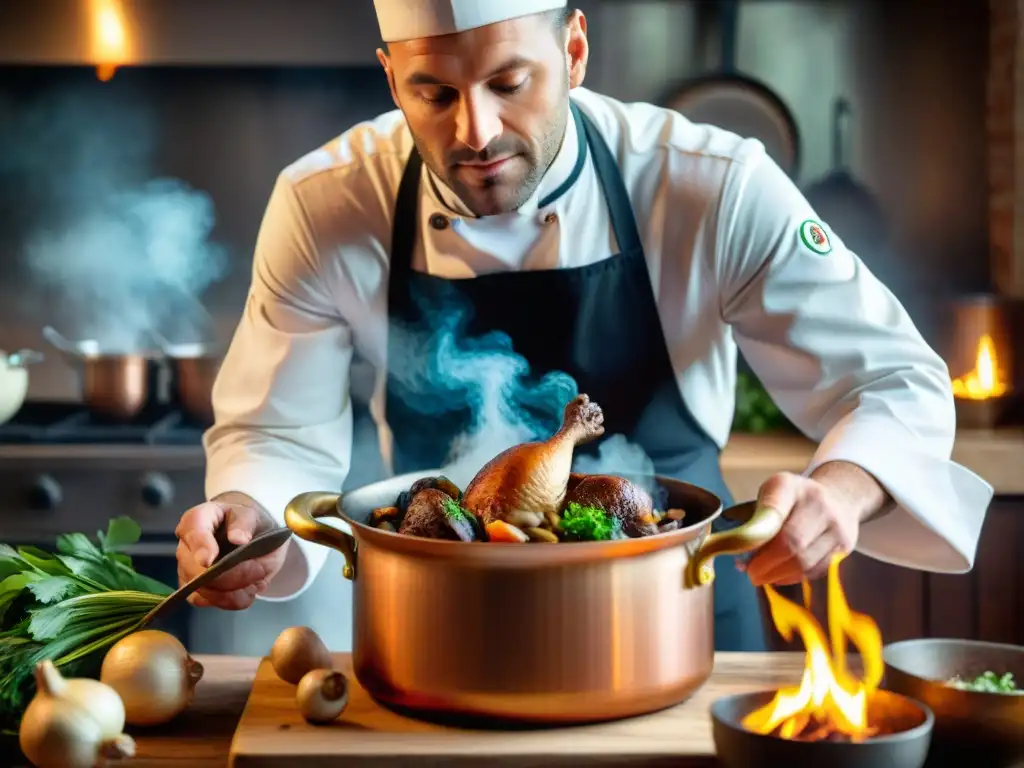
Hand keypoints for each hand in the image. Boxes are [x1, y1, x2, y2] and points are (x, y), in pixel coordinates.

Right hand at [175, 497, 287, 609]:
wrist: (250, 536)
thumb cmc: (246, 522)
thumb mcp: (252, 515)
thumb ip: (245, 523)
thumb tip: (238, 539)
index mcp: (197, 520)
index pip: (193, 532)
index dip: (200, 547)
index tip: (209, 561)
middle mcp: (186, 546)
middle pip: (195, 570)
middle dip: (232, 575)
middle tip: (260, 570)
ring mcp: (188, 570)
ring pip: (204, 591)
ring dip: (235, 591)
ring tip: (258, 581)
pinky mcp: (196, 590)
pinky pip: (210, 602)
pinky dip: (234, 600)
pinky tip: (249, 589)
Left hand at [740, 463, 886, 585]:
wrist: (838, 497)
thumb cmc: (793, 499)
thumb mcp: (770, 494)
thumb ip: (755, 520)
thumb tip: (740, 558)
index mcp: (790, 486)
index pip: (773, 510)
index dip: (756, 535)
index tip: (740, 552)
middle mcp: (818, 503)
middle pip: (791, 543)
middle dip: (766, 564)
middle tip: (751, 573)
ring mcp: (836, 526)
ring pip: (804, 562)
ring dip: (778, 575)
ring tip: (763, 576)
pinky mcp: (844, 547)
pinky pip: (815, 570)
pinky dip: (793, 577)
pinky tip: (781, 575)